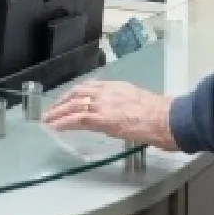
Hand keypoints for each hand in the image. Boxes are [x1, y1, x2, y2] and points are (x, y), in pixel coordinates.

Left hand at [42, 81, 178, 151]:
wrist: (166, 118)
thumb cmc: (159, 114)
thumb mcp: (137, 101)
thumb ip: (122, 105)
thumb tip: (116, 115)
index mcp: (116, 87)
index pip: (89, 87)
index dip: (74, 94)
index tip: (66, 100)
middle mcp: (107, 92)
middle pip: (77, 93)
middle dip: (62, 102)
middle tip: (51, 111)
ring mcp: (103, 104)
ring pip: (73, 105)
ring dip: (58, 113)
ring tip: (48, 120)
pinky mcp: (102, 118)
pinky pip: (77, 119)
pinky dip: (63, 122)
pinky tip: (55, 127)